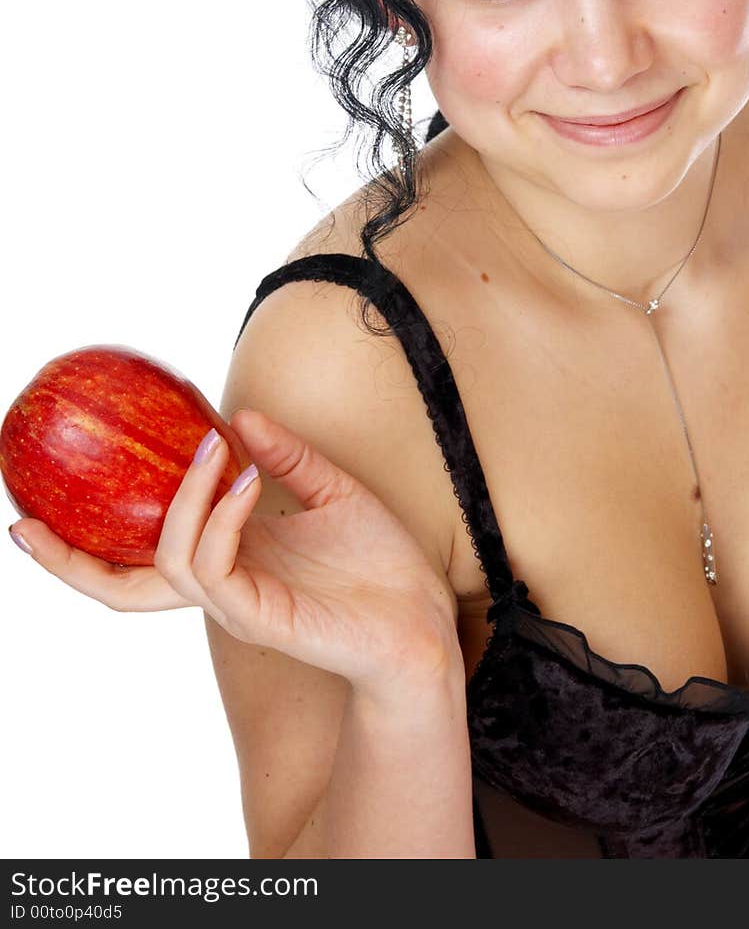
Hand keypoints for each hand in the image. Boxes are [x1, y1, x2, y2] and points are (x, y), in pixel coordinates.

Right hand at [7, 408, 460, 695]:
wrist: (423, 618)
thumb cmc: (381, 565)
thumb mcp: (331, 491)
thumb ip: (286, 457)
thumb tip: (239, 416)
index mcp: (230, 556)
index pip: (140, 555)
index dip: (87, 541)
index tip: (37, 506)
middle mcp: (221, 584)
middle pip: (119, 587)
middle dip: (69, 560)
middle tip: (25, 523)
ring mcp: (235, 604)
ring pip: (169, 559)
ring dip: (186, 495)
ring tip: (216, 449)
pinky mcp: (259, 616)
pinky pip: (215, 566)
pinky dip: (221, 516)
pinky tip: (245, 479)